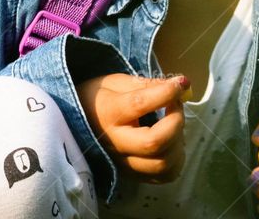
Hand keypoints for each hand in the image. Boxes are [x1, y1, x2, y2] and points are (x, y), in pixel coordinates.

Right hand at [75, 73, 190, 182]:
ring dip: (178, 142)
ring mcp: (123, 163)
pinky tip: (171, 142)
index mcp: (108, 112)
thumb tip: (180, 85)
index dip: (166, 93)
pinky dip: (176, 159)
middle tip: (175, 105)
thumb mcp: (117, 82)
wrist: (78, 122)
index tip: (180, 83)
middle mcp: (115, 142)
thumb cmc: (99, 98)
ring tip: (173, 124)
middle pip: (153, 143)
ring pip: (162, 164)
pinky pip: (164, 175)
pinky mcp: (132, 175)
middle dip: (175, 122)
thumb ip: (147, 84)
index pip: (139, 103)